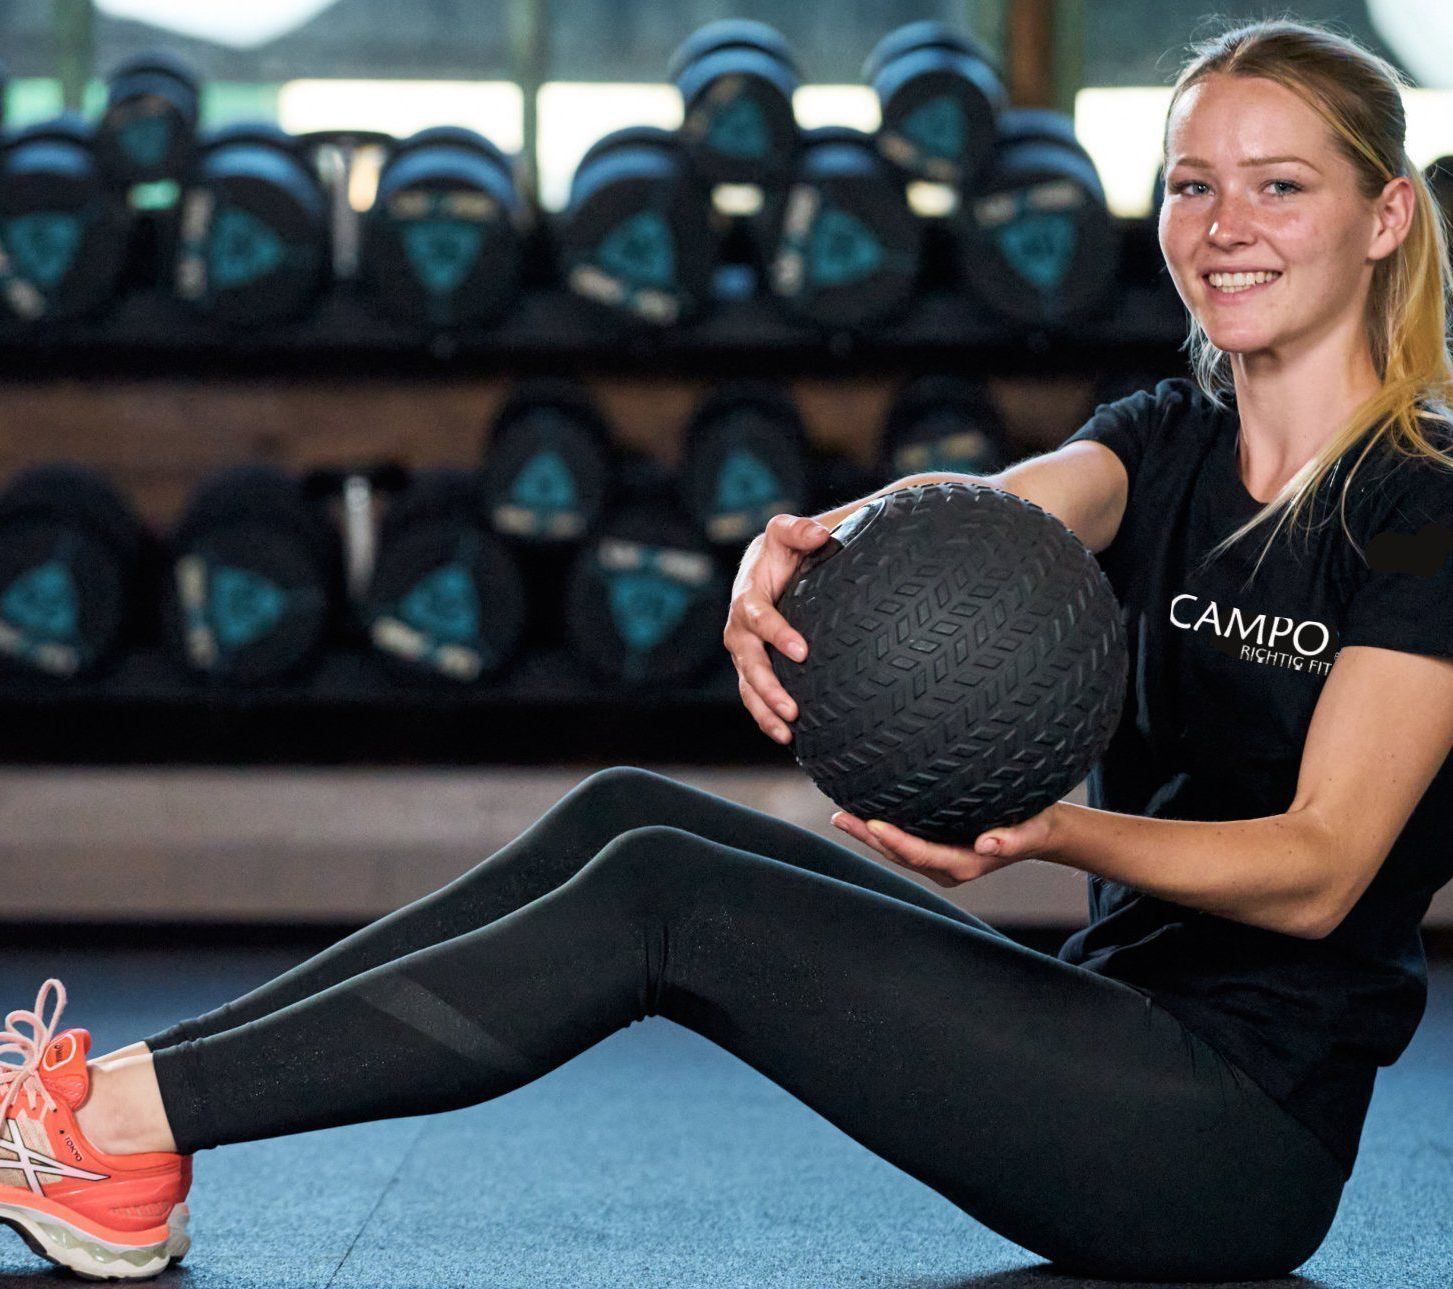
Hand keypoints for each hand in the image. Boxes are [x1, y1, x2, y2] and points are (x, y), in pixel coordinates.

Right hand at [723, 513, 833, 745]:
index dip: (776, 634)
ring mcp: (745, 652)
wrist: (774, 566)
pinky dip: (766, 717)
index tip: (802, 651)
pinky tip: (787, 736)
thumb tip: (819, 534)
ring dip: (765, 710)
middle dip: (768, 686)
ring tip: (787, 731)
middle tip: (792, 707)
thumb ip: (799, 530)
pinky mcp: (753, 668)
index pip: (757, 617)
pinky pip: (754, 697)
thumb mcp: (786, 533)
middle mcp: (740, 628)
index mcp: (747, 597)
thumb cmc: (783, 550)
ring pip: (748, 686)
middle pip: (748, 661)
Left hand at [830, 803, 1061, 887]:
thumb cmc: (1036, 826)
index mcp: (964, 863)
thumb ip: (1012, 839)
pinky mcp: (938, 848)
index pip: (921, 853)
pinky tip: (865, 815)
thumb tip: (988, 844)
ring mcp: (940, 859)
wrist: (1040, 830)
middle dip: (869, 837)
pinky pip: (904, 842)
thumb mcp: (1032, 830)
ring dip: (869, 834)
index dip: (895, 841)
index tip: (873, 823)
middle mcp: (947, 865)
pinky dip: (882, 830)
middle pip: (899, 853)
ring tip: (842, 816)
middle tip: (841, 816)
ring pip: (897, 850)